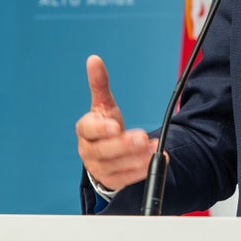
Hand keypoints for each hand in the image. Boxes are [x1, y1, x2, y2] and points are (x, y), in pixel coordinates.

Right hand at [75, 54, 160, 191]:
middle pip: (104, 150)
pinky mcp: (113, 180)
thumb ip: (99, 84)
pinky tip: (156, 159)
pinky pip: (127, 178)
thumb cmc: (104, 126)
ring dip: (137, 158)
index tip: (115, 125)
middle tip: (141, 137)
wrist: (105, 155)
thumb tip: (94, 59)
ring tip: (154, 147)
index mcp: (85, 131)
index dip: (101, 128)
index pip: (89, 130)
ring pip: (117, 166)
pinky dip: (142, 170)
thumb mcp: (103, 105)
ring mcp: (100, 168)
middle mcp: (89, 151)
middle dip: (123, 144)